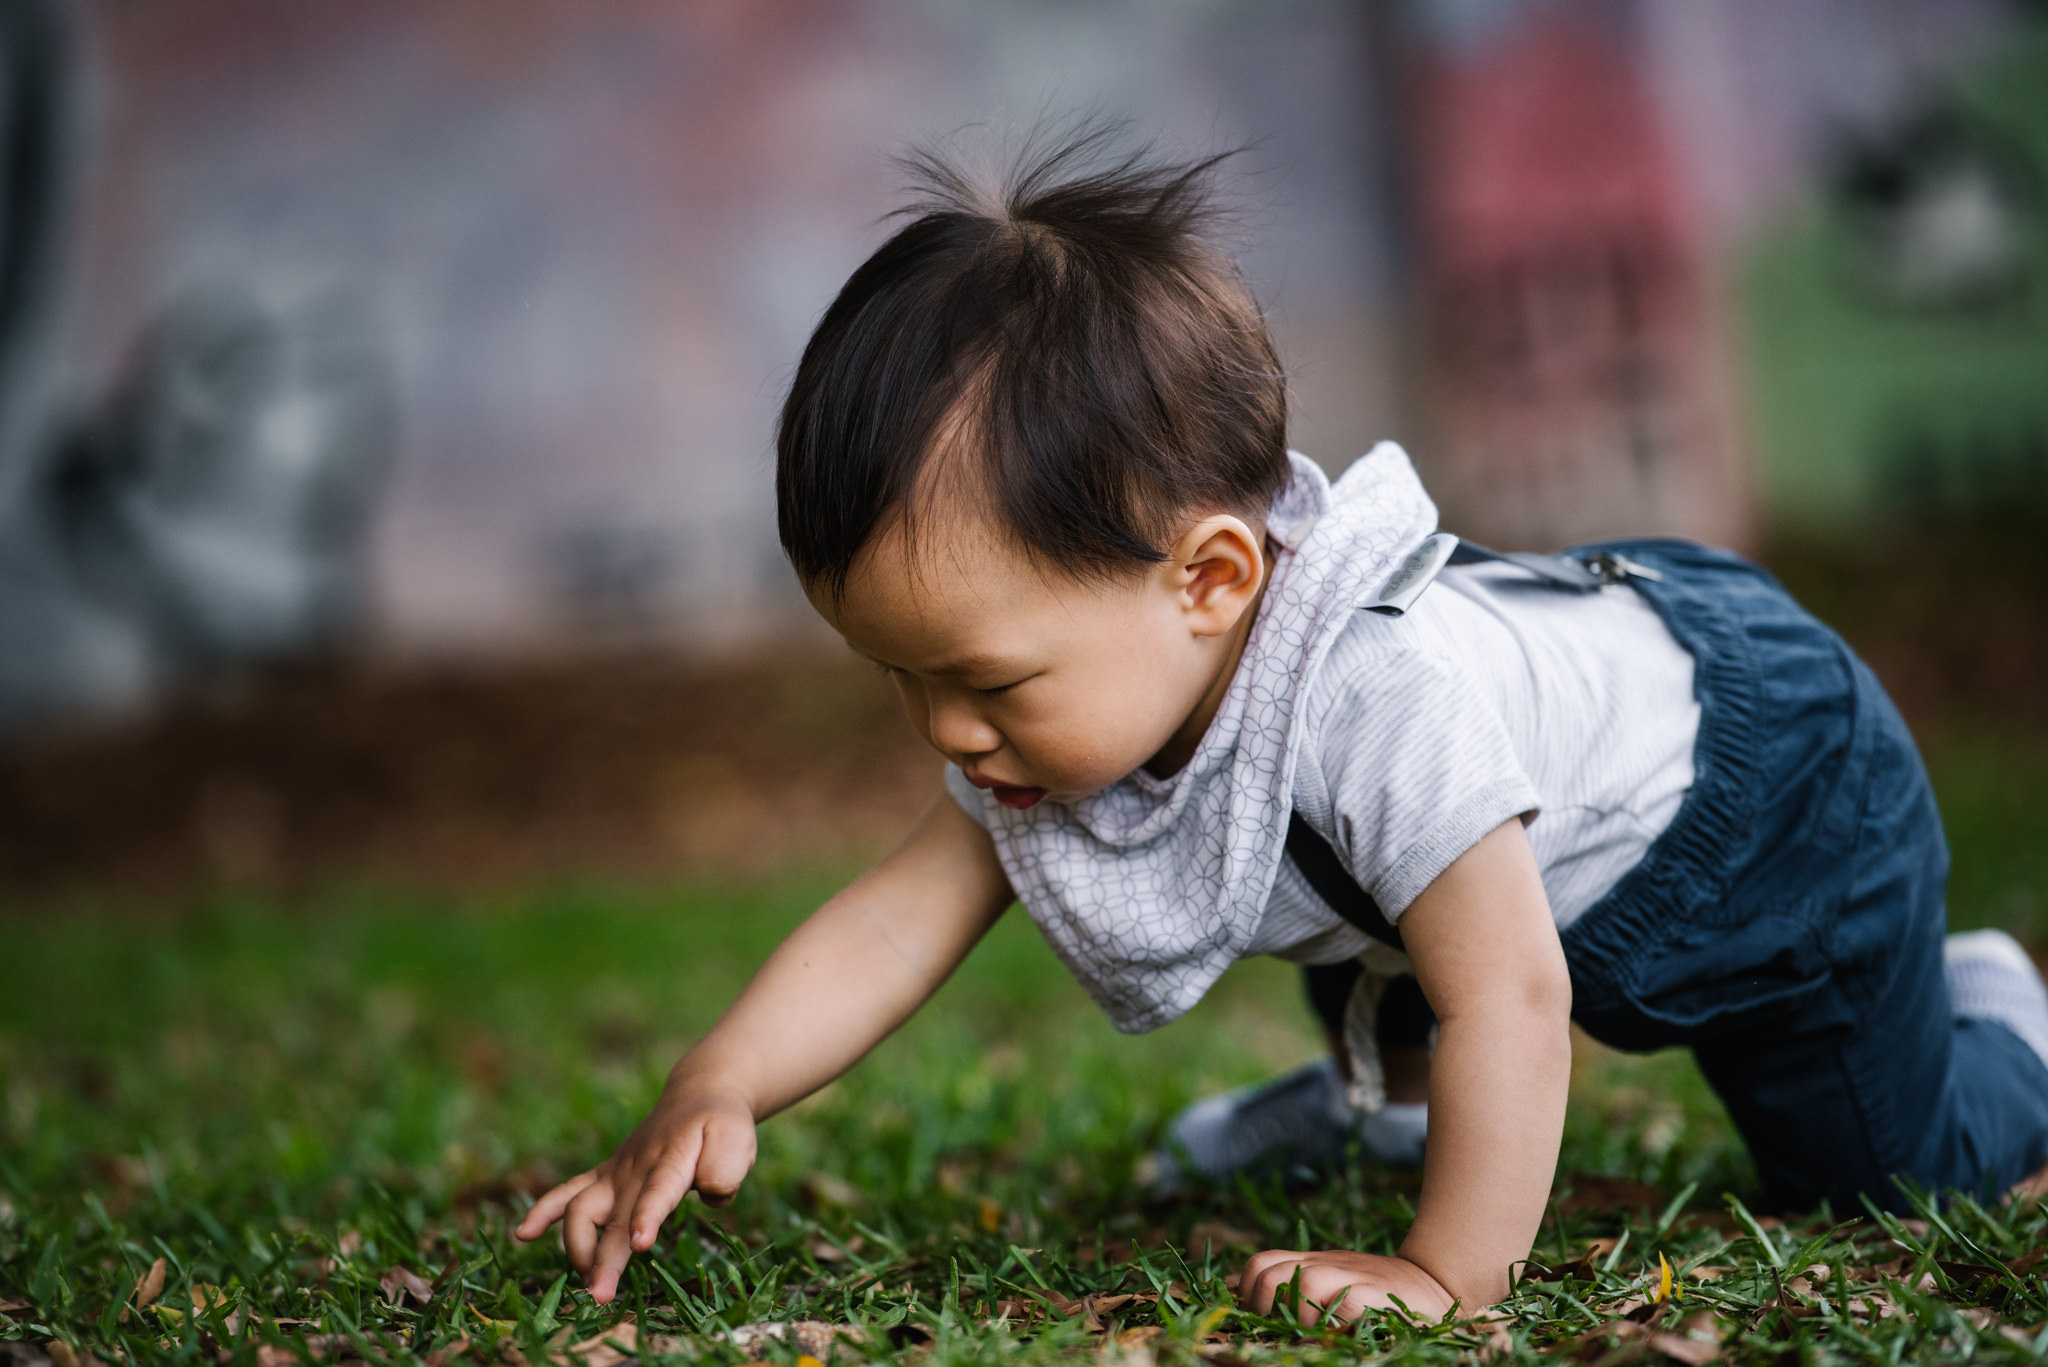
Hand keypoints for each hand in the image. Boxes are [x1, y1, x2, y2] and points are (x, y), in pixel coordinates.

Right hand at [514, 1079, 756, 1303]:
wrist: (699, 1095)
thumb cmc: (721, 1125)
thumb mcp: (738, 1141)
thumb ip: (727, 1170)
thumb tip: (708, 1193)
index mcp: (672, 1159)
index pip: (658, 1191)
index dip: (647, 1217)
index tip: (638, 1244)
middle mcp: (637, 1167)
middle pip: (613, 1214)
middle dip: (603, 1256)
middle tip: (600, 1296)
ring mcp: (616, 1172)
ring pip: (582, 1206)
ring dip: (575, 1245)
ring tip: (582, 1281)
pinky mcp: (605, 1176)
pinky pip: (569, 1193)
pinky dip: (545, 1212)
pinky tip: (523, 1235)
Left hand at [1237, 1249, 1456, 1325]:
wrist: (1436, 1284)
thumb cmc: (1379, 1297)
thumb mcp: (1332, 1288)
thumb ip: (1295, 1288)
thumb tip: (1243, 1295)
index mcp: (1310, 1263)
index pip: (1259, 1265)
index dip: (1247, 1293)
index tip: (1256, 1321)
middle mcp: (1324, 1265)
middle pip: (1267, 1270)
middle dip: (1263, 1306)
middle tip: (1280, 1330)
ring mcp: (1349, 1276)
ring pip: (1300, 1282)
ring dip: (1298, 1314)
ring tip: (1312, 1334)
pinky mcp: (1374, 1293)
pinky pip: (1340, 1298)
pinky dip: (1330, 1318)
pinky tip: (1337, 1334)